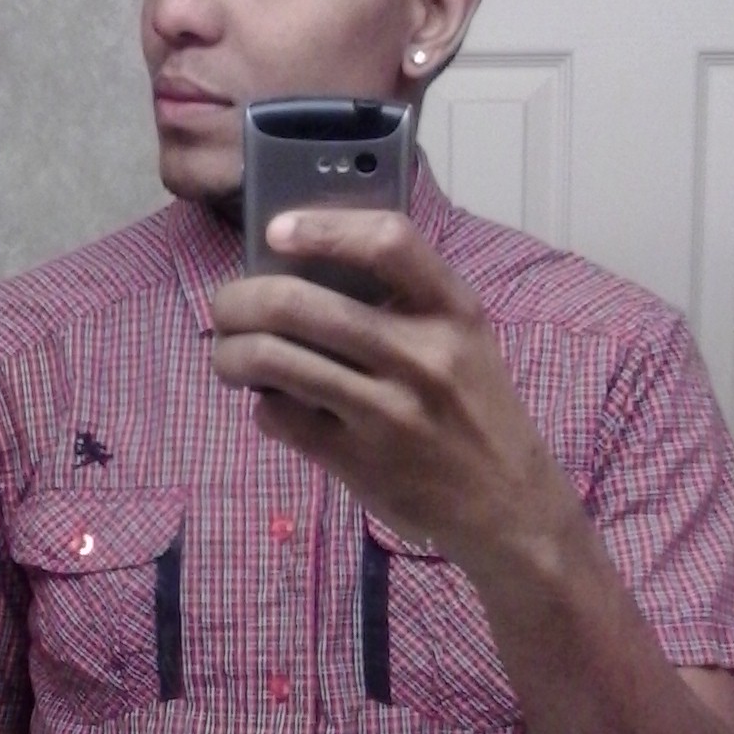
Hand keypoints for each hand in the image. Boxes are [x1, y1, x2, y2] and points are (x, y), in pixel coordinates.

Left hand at [210, 207, 576, 578]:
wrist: (507, 505)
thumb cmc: (474, 410)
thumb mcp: (464, 340)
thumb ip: (404, 302)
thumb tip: (302, 269)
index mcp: (454, 310)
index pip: (388, 241)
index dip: (322, 228)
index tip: (277, 231)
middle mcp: (423, 355)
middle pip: (299, 304)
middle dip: (239, 301)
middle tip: (225, 307)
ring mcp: (389, 411)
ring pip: (275, 361)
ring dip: (232, 354)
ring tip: (228, 355)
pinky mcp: (360, 460)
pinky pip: (280, 416)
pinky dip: (262, 406)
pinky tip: (273, 404)